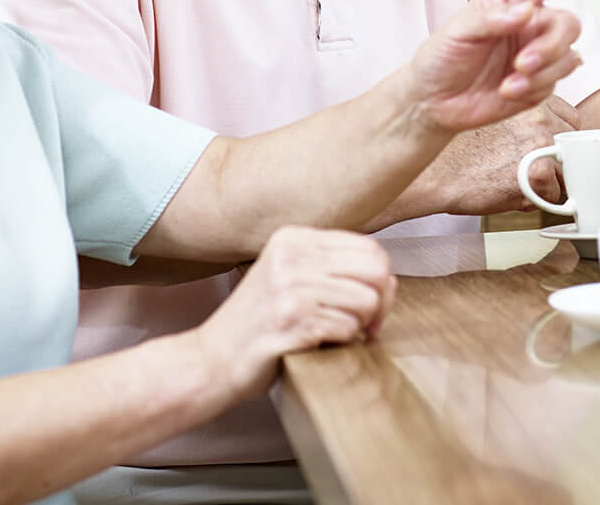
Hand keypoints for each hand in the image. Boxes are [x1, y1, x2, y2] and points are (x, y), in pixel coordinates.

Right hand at [194, 226, 394, 399]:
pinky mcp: (290, 319)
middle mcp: (292, 255)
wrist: (210, 361)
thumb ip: (335, 271)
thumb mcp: (292, 280)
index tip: (371, 306)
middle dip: (380, 305)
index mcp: (294, 238)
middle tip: (366, 326)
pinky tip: (317, 344)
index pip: (370, 248)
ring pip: (366, 300)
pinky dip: (341, 341)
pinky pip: (347, 327)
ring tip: (335, 335)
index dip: (382, 282)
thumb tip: (389, 280)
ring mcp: (289, 285)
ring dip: (359, 326)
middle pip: (375, 271)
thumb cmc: (256, 326)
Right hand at [404, 97, 583, 216]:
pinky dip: (537, 200)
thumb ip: (528, 122)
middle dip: (559, 159)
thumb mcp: (498, 119)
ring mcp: (542, 143)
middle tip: (533, 169)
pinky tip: (513, 193)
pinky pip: (553, 195)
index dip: (558, 138)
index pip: (569, 119)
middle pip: (573, 143)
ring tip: (520, 181)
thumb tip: (552, 139)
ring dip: (549, 180)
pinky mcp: (538, 173)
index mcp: (532, 98)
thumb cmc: (458, 149)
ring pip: (567, 170)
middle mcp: (541, 116)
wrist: (436, 172)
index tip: (547, 150)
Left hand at [408, 0, 588, 134]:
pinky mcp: (539, 84)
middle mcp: (531, 24)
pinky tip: (507, 91)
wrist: (432, 101)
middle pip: (568, 24)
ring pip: (568, 57)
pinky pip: (555, 84)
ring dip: (543, 72)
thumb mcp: (458, 31)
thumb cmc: (442, 56)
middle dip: (552, 45)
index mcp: (513, 0)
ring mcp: (538, 54)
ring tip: (509, 83)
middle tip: (523, 63)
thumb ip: (492, 18)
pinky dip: (534, 89)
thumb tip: (527, 9)